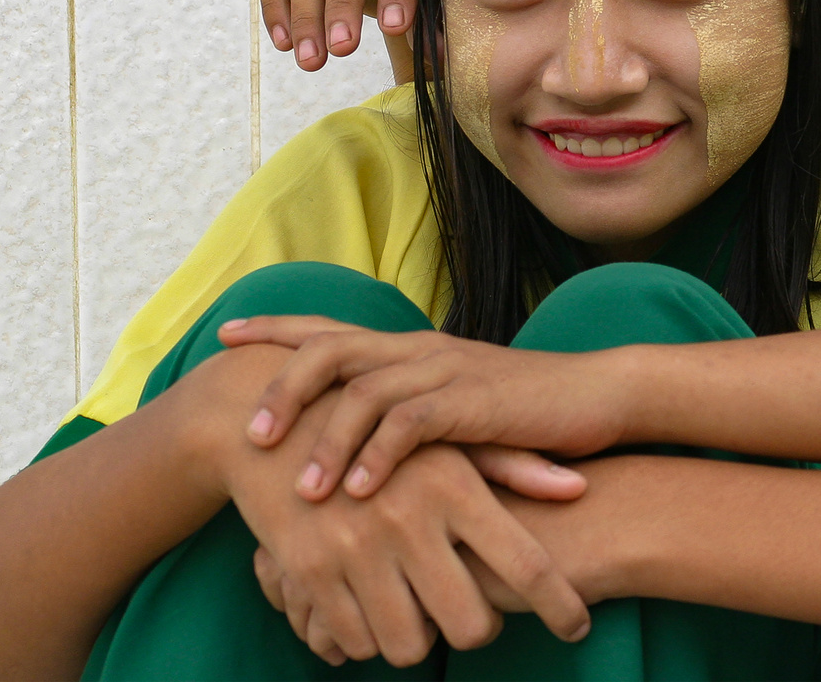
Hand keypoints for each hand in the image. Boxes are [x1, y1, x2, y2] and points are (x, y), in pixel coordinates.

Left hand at [219, 315, 630, 501]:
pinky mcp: (474, 402)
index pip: (329, 327)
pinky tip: (358, 493)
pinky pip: (411, 424)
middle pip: (329, 350)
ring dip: (325, 439)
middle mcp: (419, 349)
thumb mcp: (455, 408)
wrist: (599, 395)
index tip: (221, 335)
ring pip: (363, 390)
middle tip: (247, 436)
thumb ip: (408, 416)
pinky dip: (378, 456)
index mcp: (410, 346)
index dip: (273, 328)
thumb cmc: (525, 412)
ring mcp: (445, 370)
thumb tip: (361, 445)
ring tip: (301, 489)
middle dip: (280, 389)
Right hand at [227, 418, 590, 666]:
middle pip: (472, 624)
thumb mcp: (443, 439)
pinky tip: (373, 608)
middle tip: (477, 617)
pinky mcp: (307, 573)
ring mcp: (355, 550)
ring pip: (410, 646)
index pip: (525, 564)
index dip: (560, 605)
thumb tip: (576, 486)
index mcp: (452, 486)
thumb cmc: (377, 430)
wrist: (268, 420)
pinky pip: (354, 642)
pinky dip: (367, 637)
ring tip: (420, 609)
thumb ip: (511, 464)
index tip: (577, 627)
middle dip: (481, 631)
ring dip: (420, 639)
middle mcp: (408, 520)